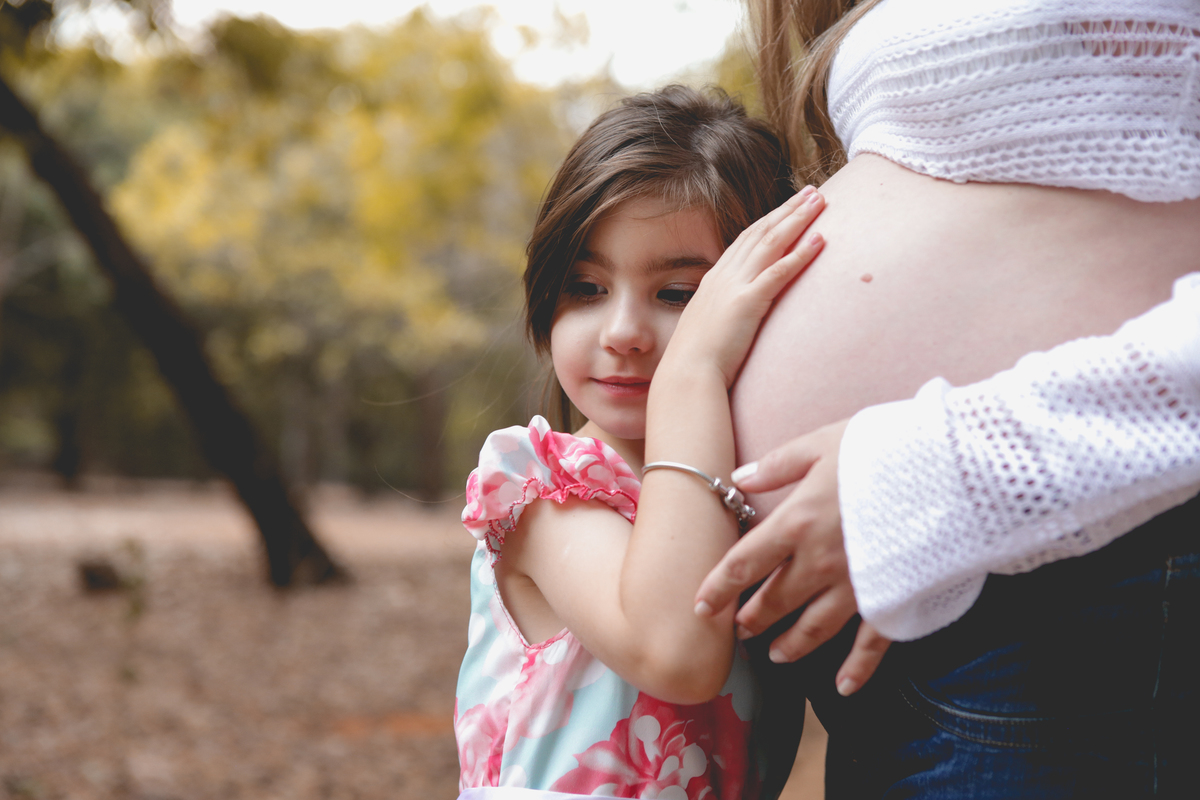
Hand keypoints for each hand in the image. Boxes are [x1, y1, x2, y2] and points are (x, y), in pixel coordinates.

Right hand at [664, 188, 824, 387]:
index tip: (788, 207)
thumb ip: (723, 315)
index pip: (746, 241)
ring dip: (797, 220)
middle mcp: (725, 277)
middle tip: (812, 191)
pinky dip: (800, 254)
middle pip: (761, 233)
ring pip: (771, 243)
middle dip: (787, 210)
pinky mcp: (748, 303)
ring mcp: (735, 287)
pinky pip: (779, 272)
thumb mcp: (709, 329)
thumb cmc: (696, 361)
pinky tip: (820, 240)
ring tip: (821, 202)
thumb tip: (733, 319)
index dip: (769, 221)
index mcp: (715, 281)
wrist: (686, 375)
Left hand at [693, 419, 891, 694]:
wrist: (951, 471)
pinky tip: (844, 687)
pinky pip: (871, 644)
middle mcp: (820, 562)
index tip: (701, 606)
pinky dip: (857, 669)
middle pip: (776, 600)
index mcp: (797, 523)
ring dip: (791, 645)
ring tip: (776, 655)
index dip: (719, 588)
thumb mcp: (822, 444)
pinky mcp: (893, 600)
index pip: (744, 564)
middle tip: (740, 630)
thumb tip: (739, 478)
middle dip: (753, 618)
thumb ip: (778, 464)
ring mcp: (857, 587)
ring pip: (814, 627)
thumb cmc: (885, 449)